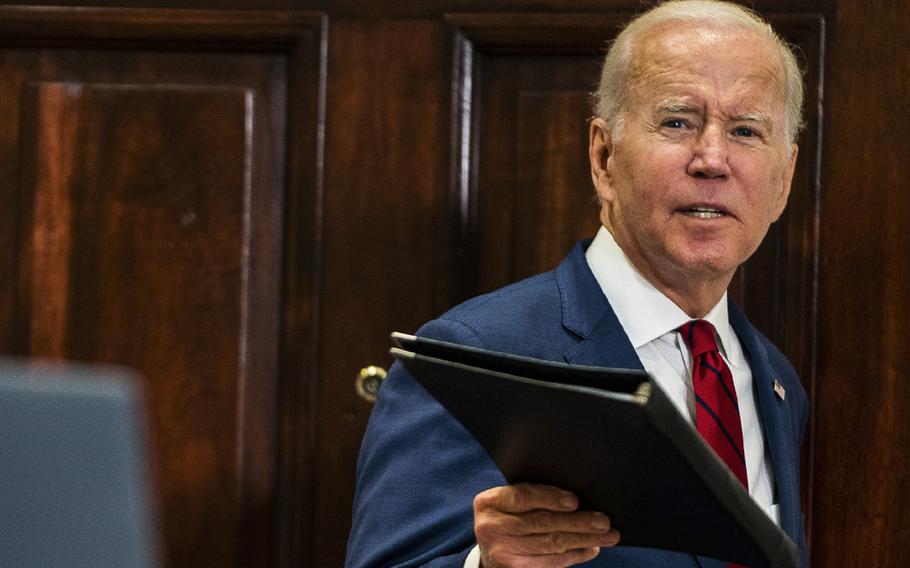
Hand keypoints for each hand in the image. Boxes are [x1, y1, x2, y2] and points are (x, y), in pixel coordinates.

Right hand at [473, 483, 620, 567]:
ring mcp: (502, 552)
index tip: (575, 501)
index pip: (522, 497)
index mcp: (489, 503)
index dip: (550, 498)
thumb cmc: (506, 516)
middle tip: (603, 521)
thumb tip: (576, 498)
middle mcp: (491, 528)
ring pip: (551, 544)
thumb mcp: (507, 501)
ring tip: (607, 536)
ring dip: (583, 540)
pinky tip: (591, 548)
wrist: (488, 548)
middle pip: (541, 523)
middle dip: (577, 522)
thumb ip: (531, 495)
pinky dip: (575, 555)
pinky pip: (551, 562)